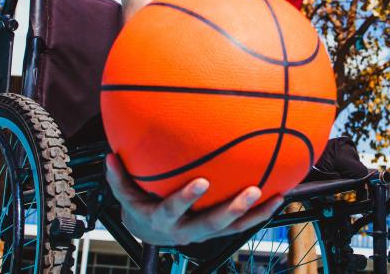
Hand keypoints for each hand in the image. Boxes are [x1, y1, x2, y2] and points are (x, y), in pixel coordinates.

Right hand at [105, 153, 283, 245]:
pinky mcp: (220, 232)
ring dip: (256, 214)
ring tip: (277, 196)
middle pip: (212, 223)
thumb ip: (119, 177)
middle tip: (252, 190)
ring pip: (234, 228)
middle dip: (233, 208)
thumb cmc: (141, 204)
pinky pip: (243, 224)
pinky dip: (261, 213)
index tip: (201, 181)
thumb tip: (110, 156)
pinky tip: (280, 194)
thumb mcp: (126, 193)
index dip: (187, 198)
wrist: (151, 234)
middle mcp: (187, 230)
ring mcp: (206, 233)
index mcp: (163, 219)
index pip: (174, 209)